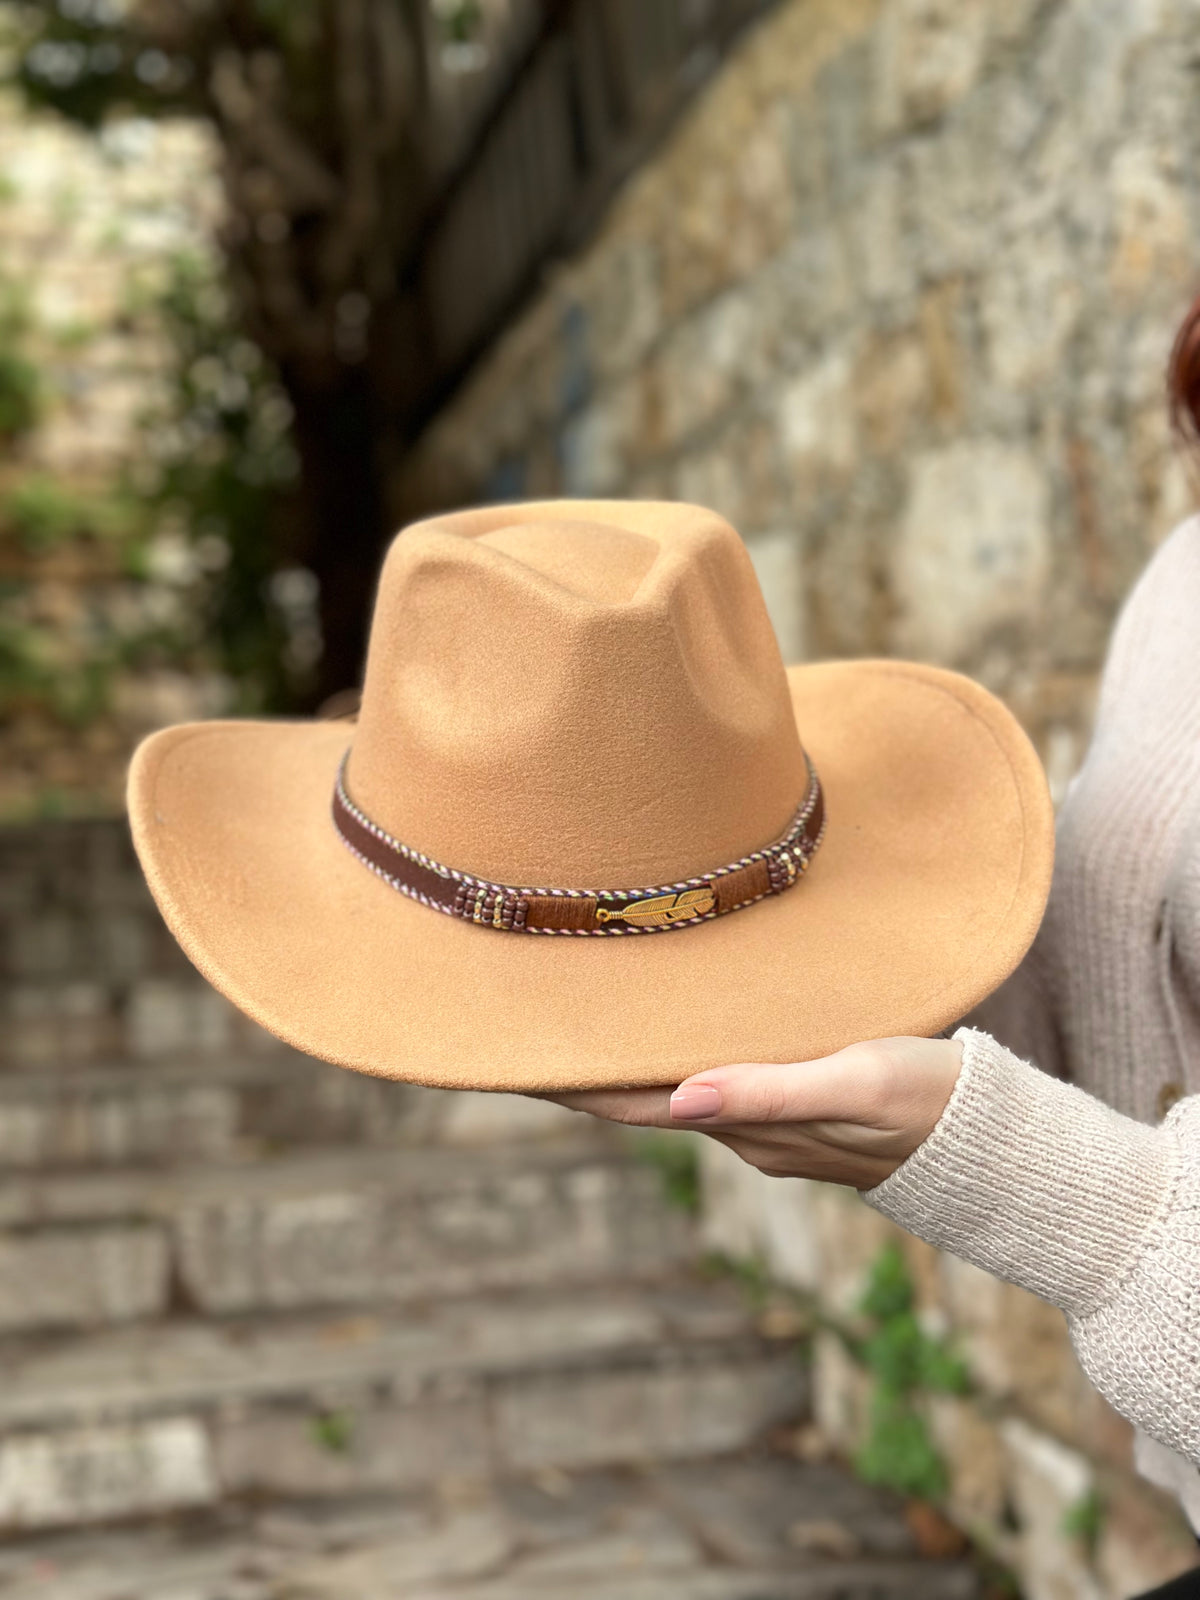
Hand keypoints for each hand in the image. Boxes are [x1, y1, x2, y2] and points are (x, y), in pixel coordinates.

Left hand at [546, 1036, 962, 1190]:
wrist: (996, 1144)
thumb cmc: (929, 1104)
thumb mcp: (855, 1085)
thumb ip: (770, 1092)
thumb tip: (680, 1100)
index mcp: (748, 1126)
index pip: (635, 1106)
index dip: (572, 1084)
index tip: (512, 1060)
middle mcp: (745, 1131)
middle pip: (641, 1100)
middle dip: (583, 1070)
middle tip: (524, 1025)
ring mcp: (770, 1124)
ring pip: (674, 1090)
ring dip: (625, 1064)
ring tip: (578, 1022)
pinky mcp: (797, 1107)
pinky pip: (715, 1083)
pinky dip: (675, 1059)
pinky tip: (668, 1032)